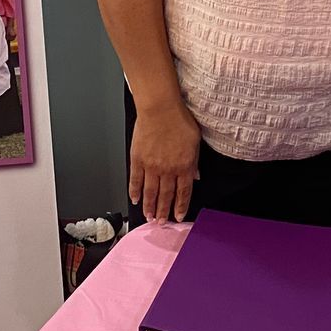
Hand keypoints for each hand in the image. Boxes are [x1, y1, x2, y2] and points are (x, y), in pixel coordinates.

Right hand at [130, 100, 200, 223]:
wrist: (160, 109)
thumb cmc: (179, 120)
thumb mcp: (195, 141)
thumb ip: (195, 162)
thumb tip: (196, 175)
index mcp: (184, 166)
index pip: (183, 193)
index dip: (180, 207)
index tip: (178, 216)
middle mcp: (168, 170)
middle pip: (166, 196)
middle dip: (163, 211)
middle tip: (161, 222)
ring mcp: (151, 166)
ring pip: (150, 192)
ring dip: (150, 206)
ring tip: (148, 217)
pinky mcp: (138, 160)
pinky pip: (136, 180)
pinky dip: (135, 191)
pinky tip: (136, 199)